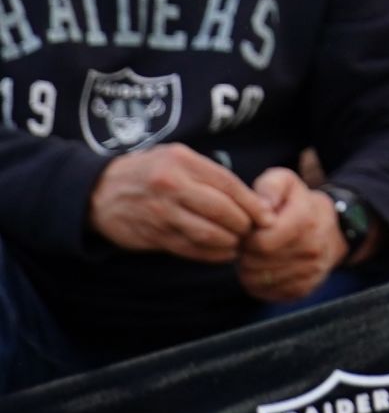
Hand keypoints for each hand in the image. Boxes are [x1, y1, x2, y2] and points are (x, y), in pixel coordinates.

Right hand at [87, 145, 273, 260]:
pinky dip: (210, 254)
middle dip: (244, 224)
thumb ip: (209, 174)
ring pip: (207, 232)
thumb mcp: (177, 158)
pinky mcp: (152, 234)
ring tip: (238, 244)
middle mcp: (172, 186)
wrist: (98, 192)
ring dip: (229, 242)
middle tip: (254, 231)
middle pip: (221, 210)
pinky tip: (222, 254)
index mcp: (182, 162)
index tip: (267, 216)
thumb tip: (250, 198)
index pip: (228, 184)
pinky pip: (188, 248)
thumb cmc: (148, 171)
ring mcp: (161, 212)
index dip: (252, 203)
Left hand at [235, 171, 345, 302]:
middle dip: (246, 252)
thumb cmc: (299, 204)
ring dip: (250, 268)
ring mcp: (310, 272)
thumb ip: (270, 187)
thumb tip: (262, 207)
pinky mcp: (303, 290)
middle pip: (256, 263)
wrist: (333, 230)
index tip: (252, 228)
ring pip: (258, 280)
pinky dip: (258, 282)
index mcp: (306, 221)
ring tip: (258, 254)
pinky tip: (265, 267)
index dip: (248, 236)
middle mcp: (312, 250)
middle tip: (251, 242)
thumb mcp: (286, 183)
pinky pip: (266, 293)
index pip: (262, 242)